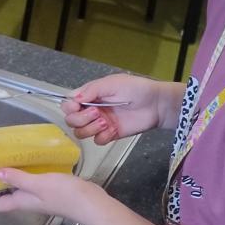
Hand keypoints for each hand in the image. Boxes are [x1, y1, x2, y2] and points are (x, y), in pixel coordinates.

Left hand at [0, 168, 103, 224]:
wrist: (91, 203)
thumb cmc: (63, 194)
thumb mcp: (37, 183)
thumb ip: (17, 178)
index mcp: (22, 202)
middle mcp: (30, 201)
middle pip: (11, 194)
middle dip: (5, 179)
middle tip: (4, 161)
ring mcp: (43, 197)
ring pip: (25, 187)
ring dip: (20, 174)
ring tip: (19, 157)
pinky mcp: (54, 191)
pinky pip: (39, 182)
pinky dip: (35, 172)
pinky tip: (39, 160)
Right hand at [60, 74, 176, 144]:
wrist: (156, 104)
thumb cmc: (136, 89)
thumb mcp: (112, 83)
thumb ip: (91, 90)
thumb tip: (73, 99)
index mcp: (90, 96)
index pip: (68, 104)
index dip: (69, 107)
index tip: (78, 106)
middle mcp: (91, 110)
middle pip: (71, 120)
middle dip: (80, 119)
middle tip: (96, 113)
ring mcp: (100, 123)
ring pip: (81, 133)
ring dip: (90, 128)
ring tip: (105, 122)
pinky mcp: (110, 134)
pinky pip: (97, 141)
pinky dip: (102, 136)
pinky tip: (113, 129)